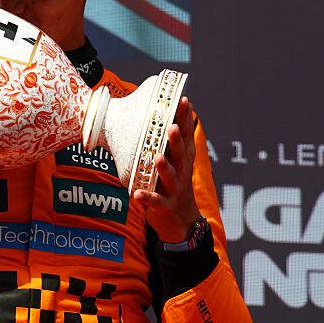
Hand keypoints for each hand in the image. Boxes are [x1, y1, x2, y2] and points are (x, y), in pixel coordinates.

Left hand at [133, 96, 202, 242]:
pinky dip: (147, 198)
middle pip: (180, 154)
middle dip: (177, 140)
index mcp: (183, 160)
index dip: (186, 119)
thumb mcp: (177, 163)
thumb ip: (171, 143)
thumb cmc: (175, 185)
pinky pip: (155, 202)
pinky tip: (137, 194)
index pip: (187, 136)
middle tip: (172, 126)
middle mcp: (182, 172)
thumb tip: (166, 115)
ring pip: (170, 177)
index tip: (184, 101)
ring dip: (164, 167)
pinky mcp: (165, 206)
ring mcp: (175, 190)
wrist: (182, 221)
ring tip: (158, 157)